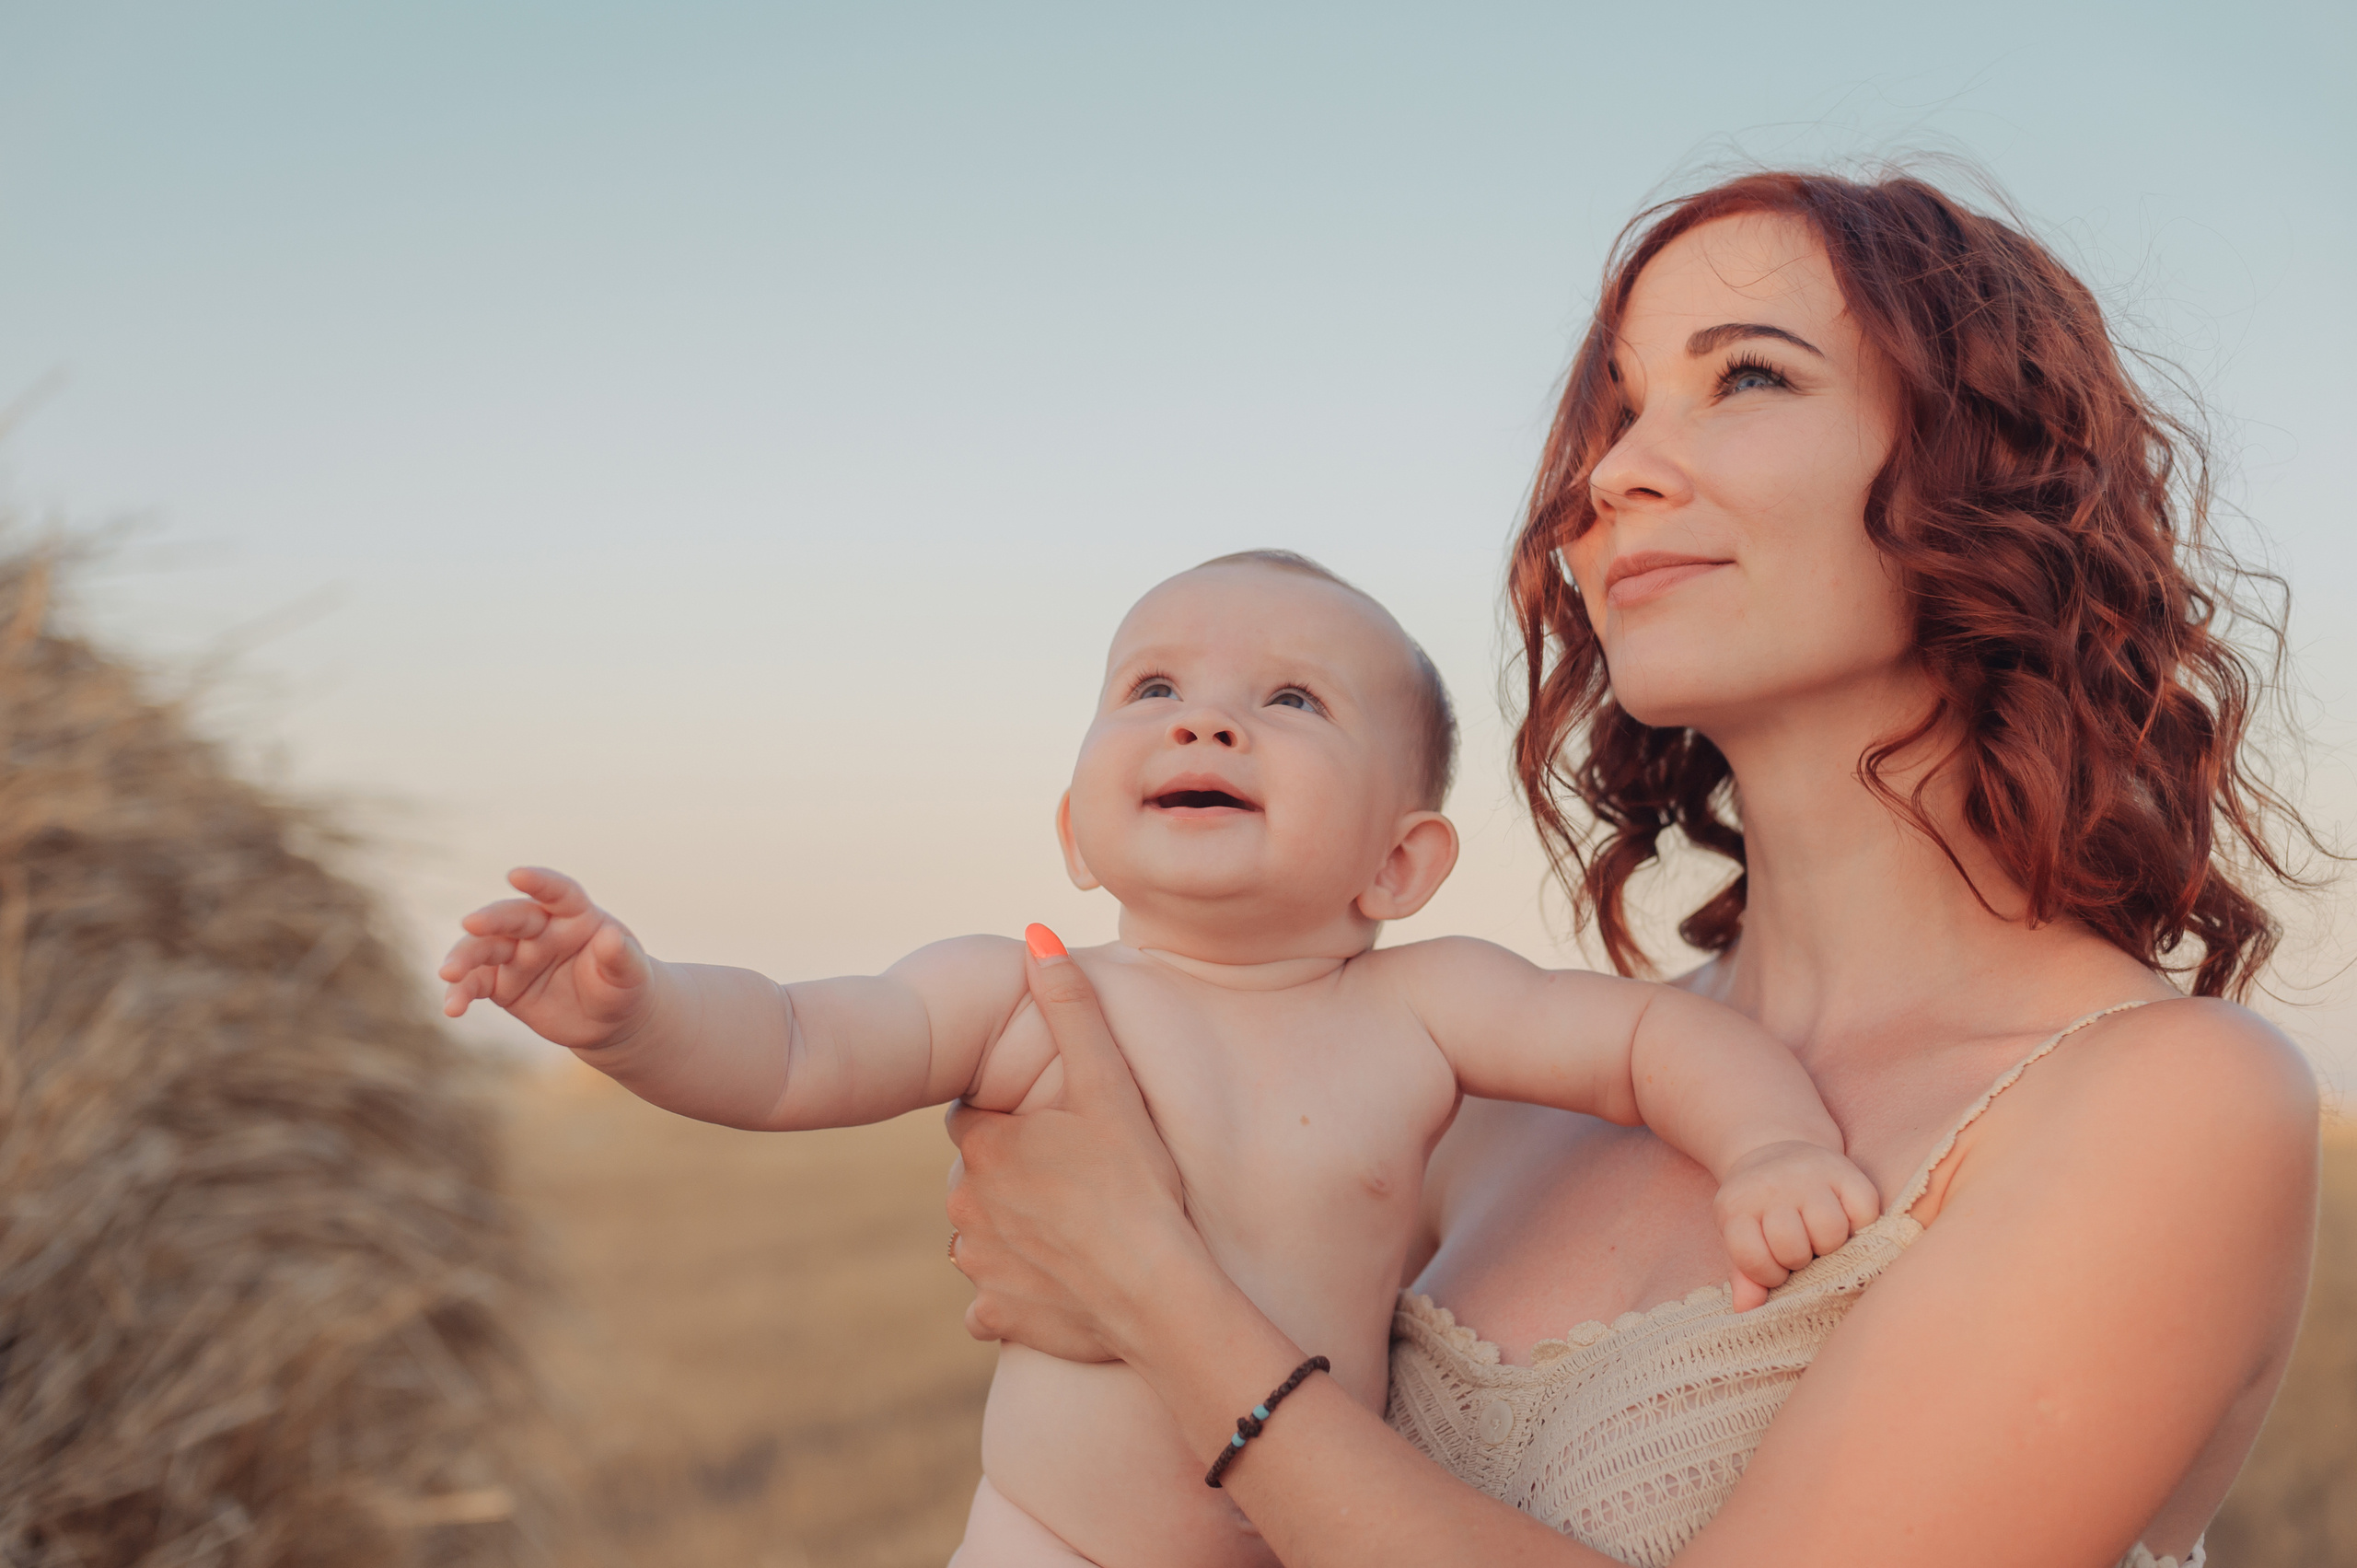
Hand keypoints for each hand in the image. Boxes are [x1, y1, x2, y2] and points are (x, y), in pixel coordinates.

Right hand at [437, 866, 654, 1049]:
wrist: (610, 1019)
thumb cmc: (624, 986)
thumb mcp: (630, 974)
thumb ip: (621, 956)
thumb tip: (611, 938)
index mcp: (575, 915)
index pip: (558, 892)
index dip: (539, 882)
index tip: (517, 875)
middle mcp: (541, 929)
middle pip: (512, 917)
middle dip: (490, 919)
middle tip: (471, 924)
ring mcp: (517, 955)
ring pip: (484, 948)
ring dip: (464, 958)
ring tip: (448, 975)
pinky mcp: (501, 983)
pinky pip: (476, 983)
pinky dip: (461, 993)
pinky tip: (452, 1008)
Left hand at [944, 925, 1201, 1363]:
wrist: (1158, 1293)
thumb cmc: (1138, 1183)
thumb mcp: (1109, 1086)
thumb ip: (1071, 1009)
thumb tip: (1035, 935)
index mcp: (985, 1143)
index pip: (975, 1115)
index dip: (1014, 1118)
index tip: (1056, 1130)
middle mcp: (964, 1200)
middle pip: (977, 1174)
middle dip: (1012, 1174)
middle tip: (1074, 1180)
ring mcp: (976, 1261)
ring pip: (980, 1233)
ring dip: (1011, 1230)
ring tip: (1071, 1229)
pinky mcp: (993, 1314)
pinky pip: (989, 1298)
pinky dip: (1015, 1290)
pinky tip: (1056, 1282)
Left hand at [1713, 1140, 1881, 1310]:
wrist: (1771, 1151)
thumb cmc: (1757, 1209)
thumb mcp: (1738, 1236)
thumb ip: (1744, 1274)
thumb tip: (1747, 1310)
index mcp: (1738, 1207)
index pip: (1754, 1259)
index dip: (1767, 1275)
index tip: (1773, 1266)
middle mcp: (1773, 1188)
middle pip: (1793, 1247)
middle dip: (1798, 1260)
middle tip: (1799, 1249)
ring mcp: (1810, 1176)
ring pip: (1831, 1231)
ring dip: (1829, 1245)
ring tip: (1820, 1237)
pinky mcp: (1846, 1171)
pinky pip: (1865, 1212)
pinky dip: (1860, 1224)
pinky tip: (1845, 1220)